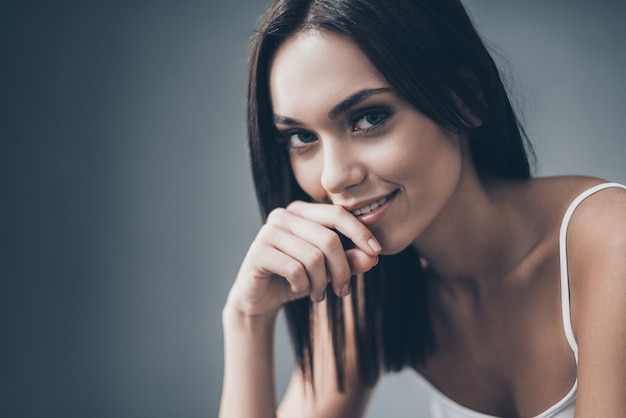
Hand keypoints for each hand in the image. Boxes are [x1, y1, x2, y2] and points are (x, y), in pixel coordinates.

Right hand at [226, 201, 381, 317]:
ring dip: (322, 282)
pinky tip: (298, 289)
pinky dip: (303, 285)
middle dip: (342, 270)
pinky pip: (295, 269)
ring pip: (314, 257)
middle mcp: (283, 215)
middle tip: (342, 291)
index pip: (337, 214)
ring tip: (318, 294)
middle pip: (329, 239)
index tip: (377, 252)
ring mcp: (268, 232)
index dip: (360, 232)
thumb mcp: (328, 270)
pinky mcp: (258, 252)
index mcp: (301, 210)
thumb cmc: (295, 277)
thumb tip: (373, 257)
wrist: (259, 298)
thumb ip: (350, 261)